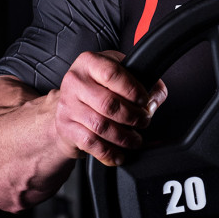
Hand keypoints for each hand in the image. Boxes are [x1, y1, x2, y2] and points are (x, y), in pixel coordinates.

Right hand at [53, 50, 166, 165]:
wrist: (68, 107)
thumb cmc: (99, 89)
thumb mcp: (121, 75)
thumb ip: (146, 82)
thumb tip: (153, 102)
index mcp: (89, 63)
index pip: (112, 74)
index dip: (133, 90)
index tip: (144, 100)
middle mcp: (75, 82)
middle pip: (109, 104)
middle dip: (133, 117)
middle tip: (143, 121)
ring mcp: (68, 106)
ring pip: (101, 126)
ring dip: (124, 137)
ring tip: (135, 139)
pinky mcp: (66, 128)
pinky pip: (91, 143)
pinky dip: (109, 152)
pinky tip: (119, 154)